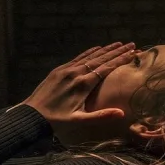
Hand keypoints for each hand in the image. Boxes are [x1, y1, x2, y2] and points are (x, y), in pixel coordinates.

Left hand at [21, 42, 135, 143]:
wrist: (32, 114)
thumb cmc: (57, 120)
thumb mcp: (79, 121)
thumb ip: (100, 116)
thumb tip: (121, 113)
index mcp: (83, 85)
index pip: (106, 68)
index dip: (120, 60)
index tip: (132, 53)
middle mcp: (76, 73)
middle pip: (100, 59)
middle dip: (117, 51)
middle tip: (131, 44)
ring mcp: (67, 69)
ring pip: (90, 56)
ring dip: (105, 49)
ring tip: (118, 43)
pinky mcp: (59, 70)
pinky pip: (78, 58)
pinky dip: (89, 52)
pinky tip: (97, 48)